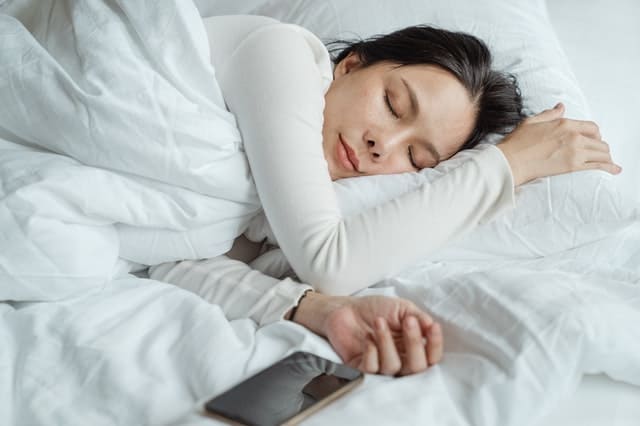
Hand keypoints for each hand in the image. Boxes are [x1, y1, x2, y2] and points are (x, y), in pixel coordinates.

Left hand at [292, 292, 442, 375]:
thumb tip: (432, 326)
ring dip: (387, 342)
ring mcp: (381, 366)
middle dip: (414, 343)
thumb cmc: (375, 308)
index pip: (431, 356)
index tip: (432, 327)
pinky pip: (371, 370)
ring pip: (393, 367)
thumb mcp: (402, 308)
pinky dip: (371, 353)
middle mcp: (400, 360)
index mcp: (412, 347)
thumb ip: (419, 317)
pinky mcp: (361, 368)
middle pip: (416, 368)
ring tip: (379, 322)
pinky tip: (367, 338)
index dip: (435, 345)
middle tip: (407, 322)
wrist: (345, 308)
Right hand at [497, 103, 621, 185]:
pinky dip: (609, 167)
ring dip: (606, 157)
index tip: (594, 140)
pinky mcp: (573, 166)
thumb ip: (549, 114)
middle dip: (600, 147)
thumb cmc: (517, 143)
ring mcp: (575, 151)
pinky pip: (598, 165)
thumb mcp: (532, 121)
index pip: (592, 127)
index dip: (596, 134)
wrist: (512, 161)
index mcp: (564, 123)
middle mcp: (574, 135)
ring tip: (608, 162)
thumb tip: (560, 107)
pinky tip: (615, 170)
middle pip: (599, 141)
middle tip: (599, 153)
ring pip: (602, 153)